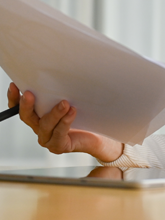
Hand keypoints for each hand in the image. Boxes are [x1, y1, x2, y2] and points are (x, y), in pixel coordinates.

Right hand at [7, 82, 123, 162]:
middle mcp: (40, 127)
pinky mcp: (59, 145)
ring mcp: (48, 138)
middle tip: (30, 93)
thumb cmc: (82, 116)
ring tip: (65, 103)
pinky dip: (65, 122)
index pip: (20, 108)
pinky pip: (59, 134)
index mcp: (38, 116)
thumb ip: (61, 92)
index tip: (15, 85)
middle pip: (28, 117)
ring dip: (54, 113)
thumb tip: (60, 74)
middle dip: (27, 105)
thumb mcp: (70, 100)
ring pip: (45, 125)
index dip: (15, 98)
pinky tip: (72, 112)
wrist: (96, 135)